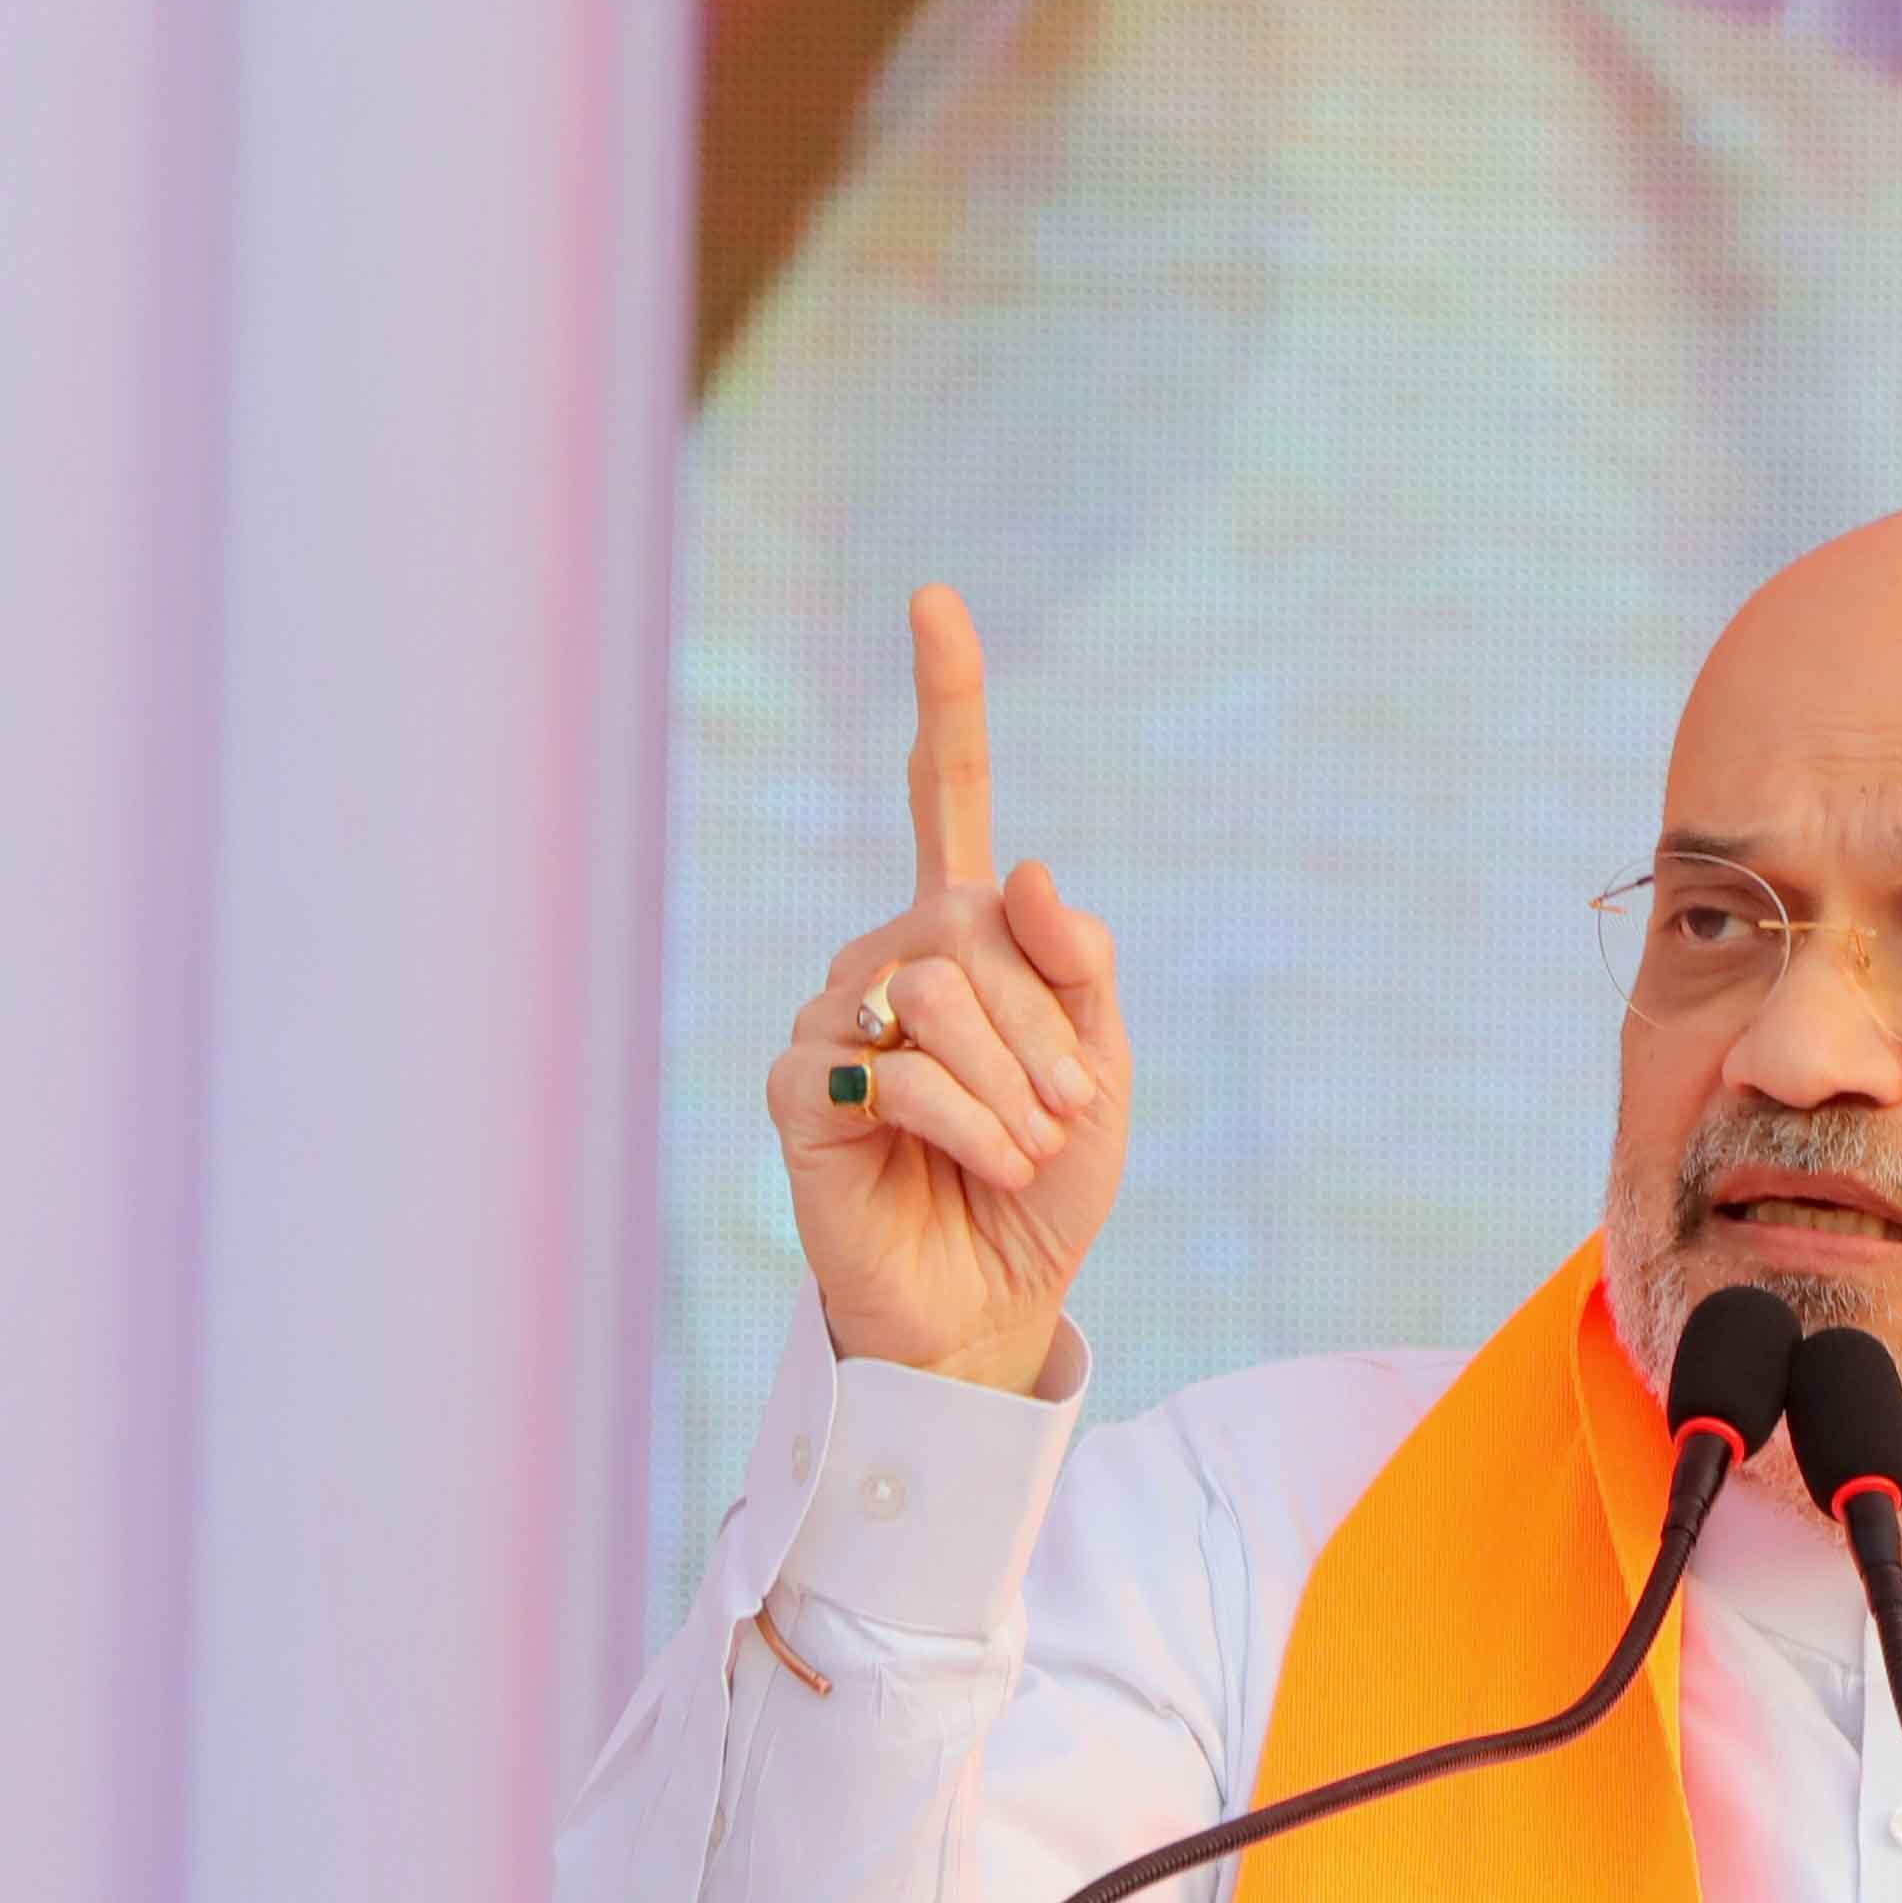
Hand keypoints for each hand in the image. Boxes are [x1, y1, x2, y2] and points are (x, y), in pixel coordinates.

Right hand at [765, 586, 1130, 1391]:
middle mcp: (889, 955)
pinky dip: (962, 1124)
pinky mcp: (800, 1088)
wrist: (992, 1300)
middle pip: (973, 928)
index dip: (945, 703)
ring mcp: (834, 1015)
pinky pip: (893, 1070)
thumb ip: (1079, 964)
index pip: (948, 799)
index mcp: (965, 934)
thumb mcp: (1101, 1067)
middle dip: (1046, 1030)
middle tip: (1069, 1114)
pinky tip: (976, 1166)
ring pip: (936, 993)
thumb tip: (1030, 870)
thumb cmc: (1043, 1182)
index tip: (935, 602)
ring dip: (1011, 1086)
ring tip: (1025, 1151)